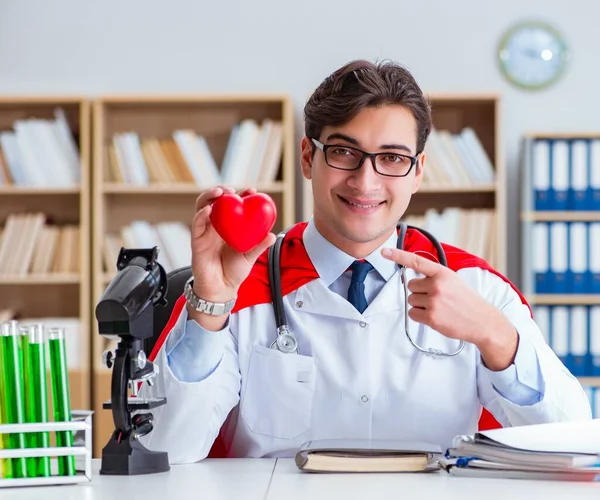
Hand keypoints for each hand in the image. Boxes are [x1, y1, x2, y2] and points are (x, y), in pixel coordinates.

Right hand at [191, 185, 275, 304]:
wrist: (221, 288)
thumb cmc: (234, 271)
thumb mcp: (250, 257)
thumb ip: (259, 246)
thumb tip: (272, 235)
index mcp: (229, 226)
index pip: (234, 206)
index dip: (242, 195)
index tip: (252, 190)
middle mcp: (216, 226)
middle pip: (216, 201)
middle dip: (222, 191)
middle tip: (231, 189)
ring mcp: (205, 232)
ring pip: (203, 207)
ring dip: (209, 197)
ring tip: (220, 193)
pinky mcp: (197, 240)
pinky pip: (197, 224)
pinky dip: (202, 215)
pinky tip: (209, 210)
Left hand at [381, 248, 517, 370]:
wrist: (483, 321)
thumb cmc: (467, 301)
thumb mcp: (453, 280)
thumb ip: (434, 277)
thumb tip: (413, 278)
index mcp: (442, 273)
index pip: (416, 261)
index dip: (398, 256)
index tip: (385, 251)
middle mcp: (437, 285)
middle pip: (411, 285)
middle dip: (419, 292)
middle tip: (437, 298)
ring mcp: (433, 301)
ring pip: (411, 300)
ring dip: (420, 305)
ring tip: (438, 308)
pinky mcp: (431, 317)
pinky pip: (412, 313)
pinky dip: (420, 316)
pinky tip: (435, 316)